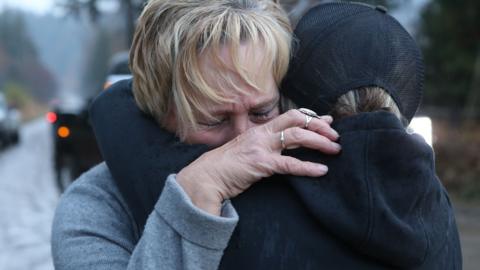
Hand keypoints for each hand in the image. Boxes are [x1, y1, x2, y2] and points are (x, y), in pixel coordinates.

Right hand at [176, 109, 340, 214]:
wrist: (207, 177)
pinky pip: (290, 165)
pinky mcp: (262, 165)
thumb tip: (247, 114)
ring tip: (335, 149)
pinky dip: (308, 168)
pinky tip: (322, 170)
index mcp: (259, 128)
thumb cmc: (223, 162)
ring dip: (320, 142)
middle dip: (320, 126)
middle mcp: (263, 134)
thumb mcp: (238, 140)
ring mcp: (262, 148)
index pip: (290, 115)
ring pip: (298, 138)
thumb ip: (246, 126)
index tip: (327, 120)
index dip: (311, 117)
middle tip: (335, 135)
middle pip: (297, 121)